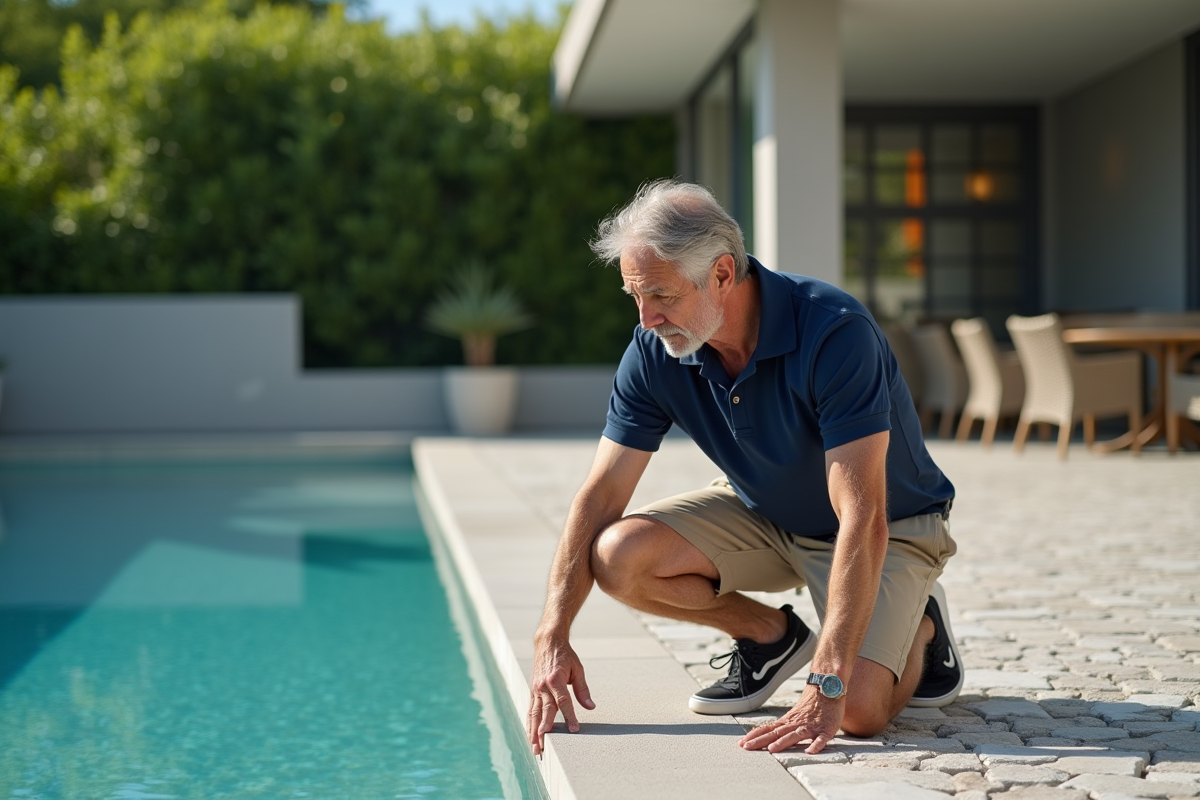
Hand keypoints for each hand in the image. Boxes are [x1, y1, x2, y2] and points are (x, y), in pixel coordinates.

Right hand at [527, 634, 594, 755]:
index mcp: (556, 679)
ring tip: (535, 748)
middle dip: (545, 730)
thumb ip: (582, 690)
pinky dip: (530, 724)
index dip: (569, 716)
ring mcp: (536, 689)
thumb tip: (590, 707)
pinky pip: (530, 710)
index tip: (574, 729)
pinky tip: (530, 736)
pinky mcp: (532, 692)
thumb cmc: (564, 656)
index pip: (563, 702)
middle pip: (545, 711)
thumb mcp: (578, 669)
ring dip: (534, 732)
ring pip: (534, 714)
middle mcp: (543, 686)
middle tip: (545, 747)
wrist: (547, 642)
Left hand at [737, 687, 842, 753]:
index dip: (755, 736)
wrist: (828, 689)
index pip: (768, 729)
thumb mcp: (794, 716)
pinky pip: (821, 739)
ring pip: (795, 735)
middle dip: (761, 741)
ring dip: (783, 742)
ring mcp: (811, 727)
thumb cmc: (811, 706)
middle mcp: (796, 724)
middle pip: (776, 733)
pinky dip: (816, 745)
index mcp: (788, 721)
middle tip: (747, 747)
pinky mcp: (826, 730)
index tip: (741, 743)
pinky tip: (810, 751)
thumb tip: (766, 736)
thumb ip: (783, 726)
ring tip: (772, 749)